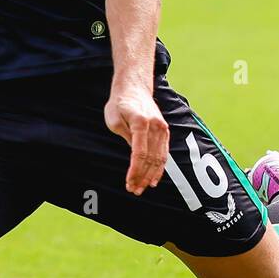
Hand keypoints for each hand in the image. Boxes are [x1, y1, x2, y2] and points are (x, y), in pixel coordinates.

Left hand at [104, 81, 169, 195]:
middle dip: (142, 176)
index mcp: (141, 122)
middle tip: (134, 190)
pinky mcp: (164, 130)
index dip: (134, 170)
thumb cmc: (120, 103)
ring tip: (142, 188)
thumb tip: (135, 156)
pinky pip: (164, 153)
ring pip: (159, 158)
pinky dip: (160, 168)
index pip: (139, 153)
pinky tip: (154, 179)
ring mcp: (162, 128)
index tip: (129, 182)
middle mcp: (155, 126)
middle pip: (150, 158)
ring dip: (150, 175)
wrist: (134, 87)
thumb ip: (125, 138)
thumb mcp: (114, 120)